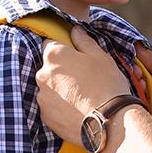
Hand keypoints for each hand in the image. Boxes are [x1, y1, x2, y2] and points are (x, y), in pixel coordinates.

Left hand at [36, 26, 128, 143]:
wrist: (109, 122)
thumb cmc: (107, 85)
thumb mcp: (100, 56)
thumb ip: (83, 41)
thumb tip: (75, 30)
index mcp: (53, 55)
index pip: (50, 44)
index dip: (63, 49)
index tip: (74, 56)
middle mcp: (42, 75)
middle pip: (48, 68)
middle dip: (62, 71)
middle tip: (83, 79)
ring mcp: (42, 97)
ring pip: (49, 88)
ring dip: (60, 90)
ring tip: (82, 97)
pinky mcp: (45, 116)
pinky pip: (51, 107)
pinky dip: (60, 108)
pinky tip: (77, 109)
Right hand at [135, 47, 151, 152]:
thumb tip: (137, 48)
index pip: (145, 68)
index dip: (135, 66)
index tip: (129, 65)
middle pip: (138, 86)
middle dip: (132, 82)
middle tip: (135, 80)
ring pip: (138, 104)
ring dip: (134, 99)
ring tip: (137, 96)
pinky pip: (144, 123)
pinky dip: (138, 118)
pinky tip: (136, 112)